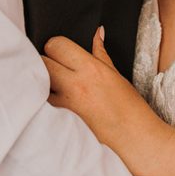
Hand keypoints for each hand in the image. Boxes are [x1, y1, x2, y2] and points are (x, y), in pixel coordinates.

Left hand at [43, 30, 170, 173]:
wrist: (136, 143)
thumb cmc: (131, 110)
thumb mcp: (116, 76)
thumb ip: (100, 53)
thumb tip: (98, 33)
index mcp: (90, 69)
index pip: (56, 45)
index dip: (56, 47)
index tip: (59, 53)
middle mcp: (75, 86)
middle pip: (41, 61)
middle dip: (46, 63)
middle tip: (56, 71)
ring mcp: (65, 106)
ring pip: (37, 85)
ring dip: (42, 85)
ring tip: (55, 90)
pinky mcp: (60, 124)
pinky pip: (42, 107)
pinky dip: (44, 105)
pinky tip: (55, 108)